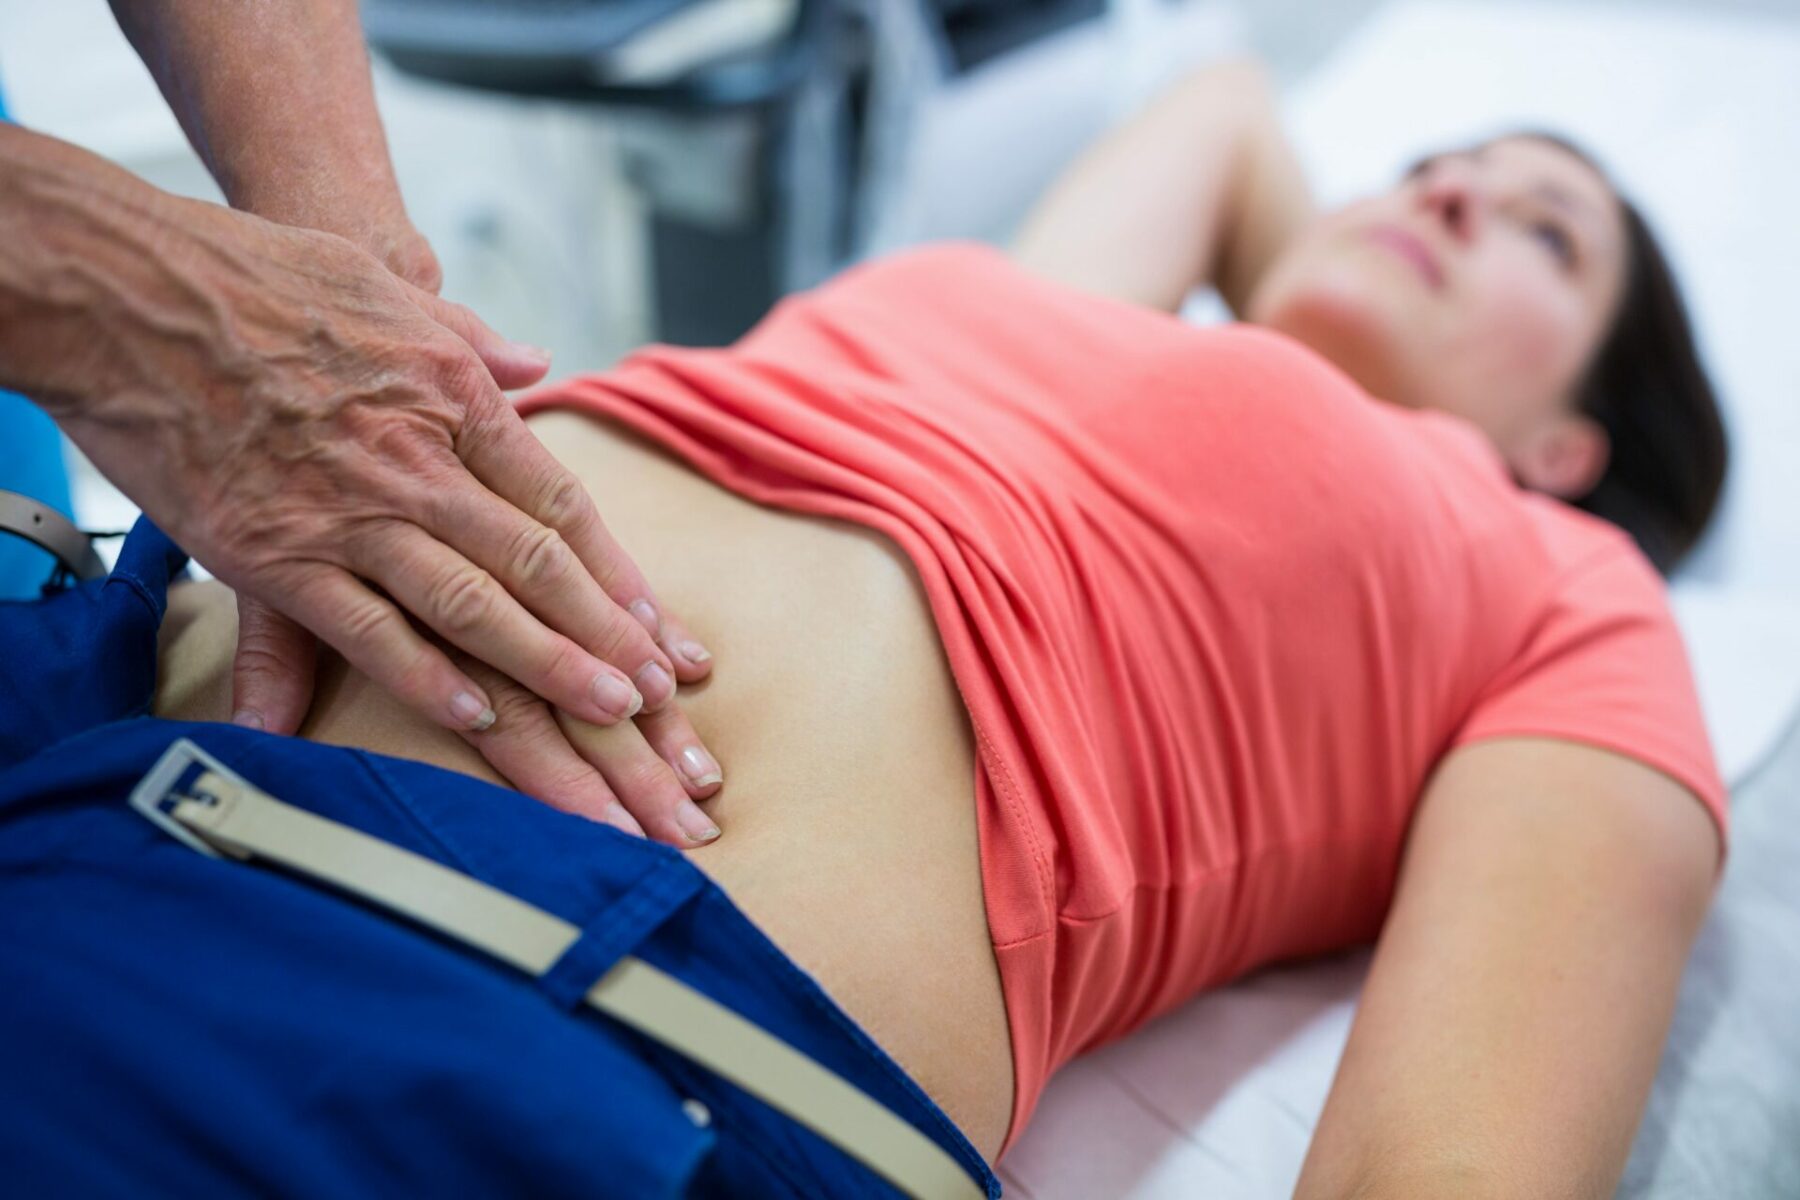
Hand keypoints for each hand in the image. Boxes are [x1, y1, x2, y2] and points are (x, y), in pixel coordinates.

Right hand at [45, 195, 722, 838]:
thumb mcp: (394, 295)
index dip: (615, 575)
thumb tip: (535, 364)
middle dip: (606, 639)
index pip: (560, 504)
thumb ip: (472, 342)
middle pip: (536, 565)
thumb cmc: (274, 282)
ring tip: (608, 718)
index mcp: (457, 400)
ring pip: (472, 603)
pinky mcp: (279, 553)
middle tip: (658, 701)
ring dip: (547, 665)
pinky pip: (365, 628)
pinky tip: (477, 716)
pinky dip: (424, 675)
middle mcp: (421, 462)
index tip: (658, 631)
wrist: (148, 289)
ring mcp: (353, 512)